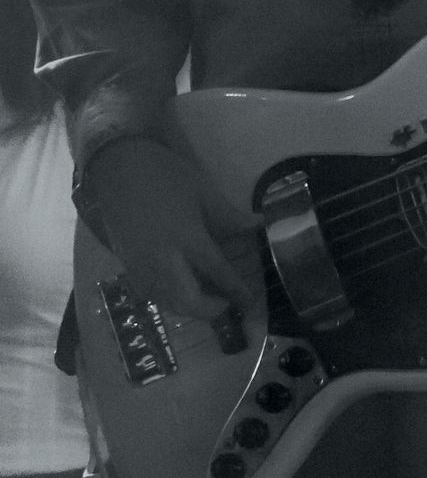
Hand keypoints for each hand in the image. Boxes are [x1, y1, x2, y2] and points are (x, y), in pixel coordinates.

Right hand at [86, 137, 256, 321]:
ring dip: (190, 307)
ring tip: (207, 297)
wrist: (117, 167)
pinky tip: (180, 288)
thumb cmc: (164, 174)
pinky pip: (150, 294)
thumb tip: (259, 225)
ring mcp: (141, 266)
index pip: (218, 272)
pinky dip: (169, 299)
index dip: (237, 290)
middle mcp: (163, 260)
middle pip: (189, 301)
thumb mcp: (203, 190)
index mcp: (187, 238)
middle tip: (226, 303)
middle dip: (211, 310)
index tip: (250, 302)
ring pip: (167, 303)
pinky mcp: (127, 266)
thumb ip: (231, 216)